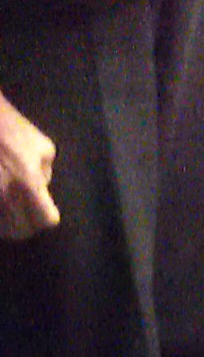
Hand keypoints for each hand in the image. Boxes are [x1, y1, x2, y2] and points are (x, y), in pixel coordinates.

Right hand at [0, 90, 56, 242]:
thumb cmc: (8, 126)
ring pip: (1, 229)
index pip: (45, 220)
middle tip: (23, 214)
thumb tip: (41, 190)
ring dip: (5, 223)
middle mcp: (5, 195)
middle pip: (20, 230)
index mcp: (28, 183)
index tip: (42, 209)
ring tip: (7, 210)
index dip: (45, 216)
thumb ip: (46, 173)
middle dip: (24, 224)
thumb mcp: (42, 147)